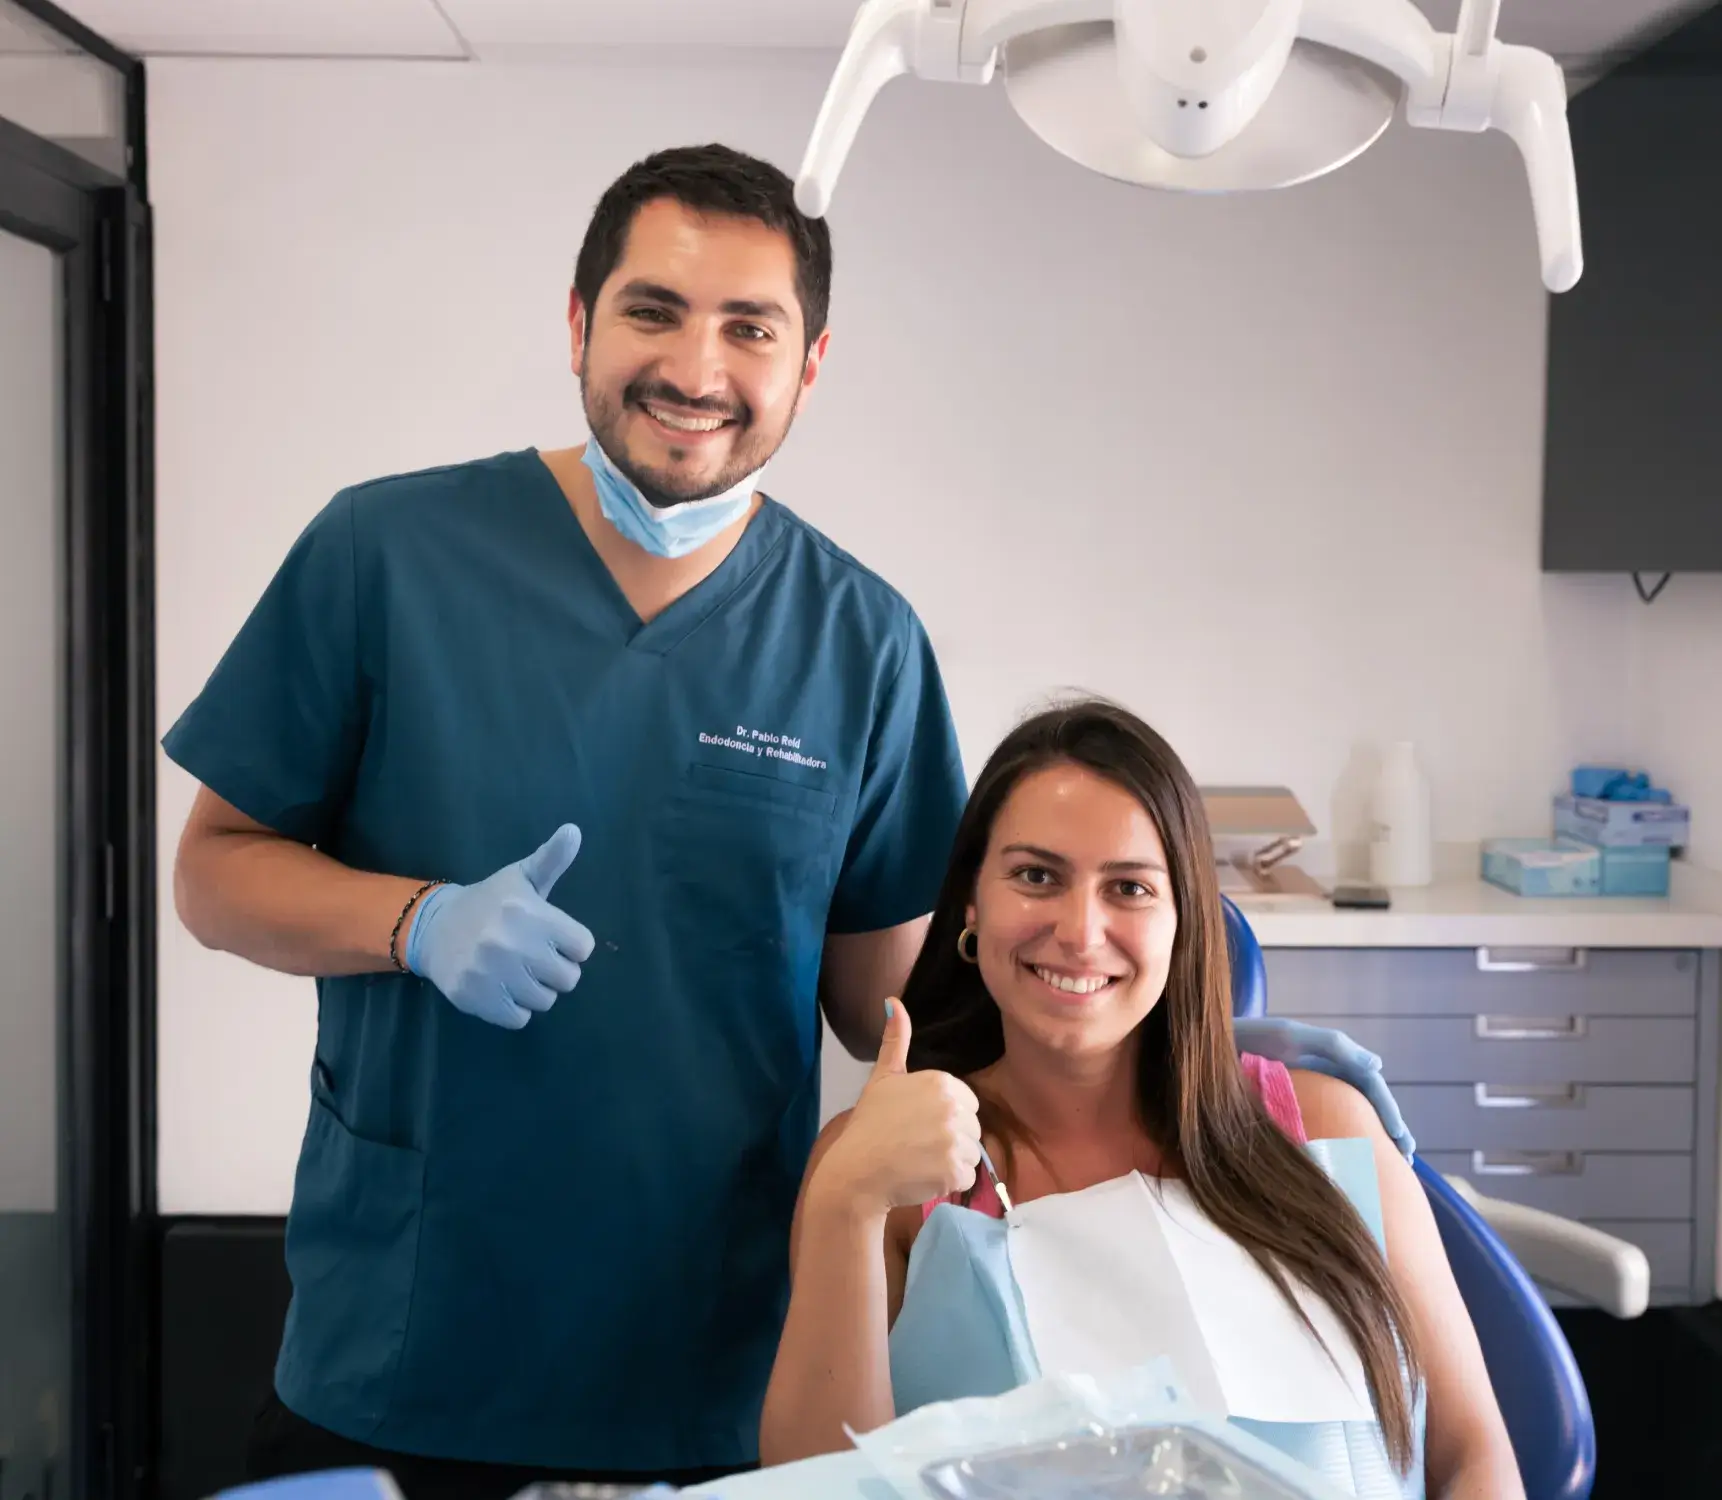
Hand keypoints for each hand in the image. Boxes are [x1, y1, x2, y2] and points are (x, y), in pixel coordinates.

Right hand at [405, 825, 595, 1030]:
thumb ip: (552, 859)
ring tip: (517, 971)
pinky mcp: (475, 998)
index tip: (552, 937)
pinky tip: (502, 987)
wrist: (435, 927)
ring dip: (536, 990)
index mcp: (529, 911)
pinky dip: (514, 1008)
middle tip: (535, 957)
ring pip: (545, 1001)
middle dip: (556, 969)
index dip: (572, 944)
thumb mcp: (521, 878)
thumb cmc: (489, 902)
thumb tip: (574, 830)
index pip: (583, 947)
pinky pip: (519, 1019)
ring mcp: (491, 973)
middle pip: (568, 978)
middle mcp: (511, 942)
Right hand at [816, 999, 982, 1214]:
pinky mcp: (956, 1171)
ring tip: (921, 1161)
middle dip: (951, 1138)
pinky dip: (950, 1182)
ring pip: (972, 1153)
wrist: (857, 1169)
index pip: (966, 1102)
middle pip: (972, 1127)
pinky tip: (925, 1176)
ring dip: (952, 1161)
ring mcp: (957, 1140)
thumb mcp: (883, 1077)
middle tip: (917, 1144)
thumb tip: (893, 1001)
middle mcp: (954, 1108)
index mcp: (942, 1082)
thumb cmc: (870, 1123)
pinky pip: (968, 1177)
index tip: (919, 1125)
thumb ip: (895, 1041)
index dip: (944, 1116)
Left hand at [1232, 1016, 1415, 1158]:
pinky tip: (1348, 1167)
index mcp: (1332, 1058)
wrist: (1213, 1051)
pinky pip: (1326, 1129)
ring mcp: (1312, 1093)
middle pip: (1367, 1105)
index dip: (1389, 1112)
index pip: (1371, 1086)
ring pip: (1350, 1119)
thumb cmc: (1251, 1038)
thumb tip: (1378, 1065)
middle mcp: (1326, 1075)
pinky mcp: (1295, 1109)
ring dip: (1370, 1141)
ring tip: (1388, 1170)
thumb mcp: (1290, 1036)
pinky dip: (1342, 1145)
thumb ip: (1333, 1046)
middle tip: (1404, 1162)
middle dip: (1389, 1132)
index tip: (1401, 1141)